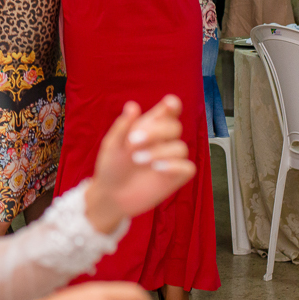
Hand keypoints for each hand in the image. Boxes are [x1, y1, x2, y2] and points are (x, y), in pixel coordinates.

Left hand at [86, 96, 194, 231]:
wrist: (110, 196)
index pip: (169, 111)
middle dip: (156, 131)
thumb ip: (122, 127)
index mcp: (150, 127)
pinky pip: (188, 167)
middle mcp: (164, 141)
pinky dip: (175, 166)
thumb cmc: (111, 166)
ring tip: (137, 159)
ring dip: (159, 151)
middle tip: (132, 142)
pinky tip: (157, 168)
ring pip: (180, 147)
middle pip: (174, 127)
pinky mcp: (175, 177)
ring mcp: (170, 159)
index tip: (169, 103)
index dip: (173, 105)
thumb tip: (132, 106)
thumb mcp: (112, 146)